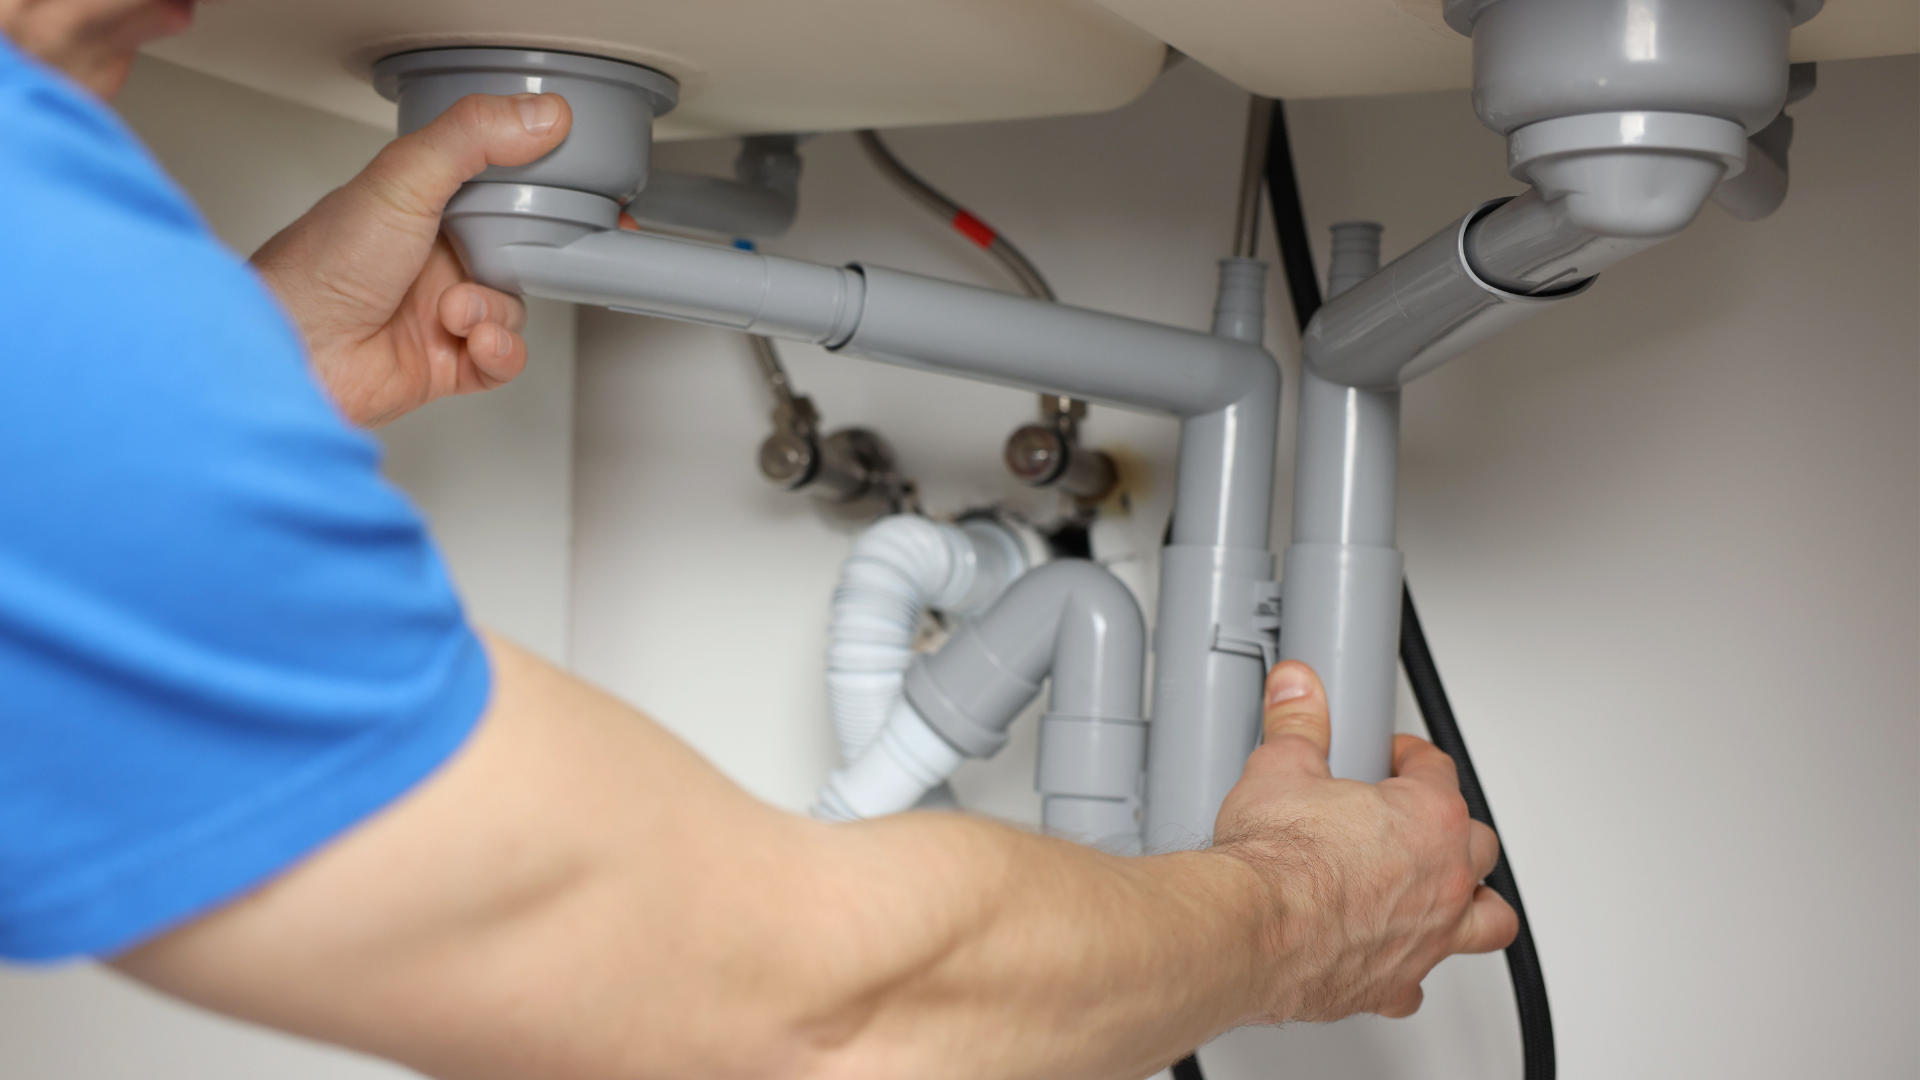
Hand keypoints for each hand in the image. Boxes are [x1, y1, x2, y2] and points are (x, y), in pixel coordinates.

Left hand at [251, 93, 572, 425]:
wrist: (296, 352)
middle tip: (527, 256)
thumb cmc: (322, 265)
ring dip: (494, 311)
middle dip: (529, 259)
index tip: (572, 182)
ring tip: (455, 311)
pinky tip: (471, 340)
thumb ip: (473, 138)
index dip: (536, 184)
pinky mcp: (447, 363)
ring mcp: (439, 312)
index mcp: (420, 205)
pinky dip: (499, 352)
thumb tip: (542, 114)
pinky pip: (504, 360)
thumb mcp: (402, 179)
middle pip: (517, 251)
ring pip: (513, 308)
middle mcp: (431, 257)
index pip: (495, 184)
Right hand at [1215, 661, 1517, 1021]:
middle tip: (1417, 819)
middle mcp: (1443, 881)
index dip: (1414, 758)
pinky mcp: (1392, 983)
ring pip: (1486, 920)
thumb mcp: (1281, 769)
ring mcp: (1426, 937)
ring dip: (1475, 905)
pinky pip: (1421, 983)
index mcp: (1427, 818)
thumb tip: (1298, 690)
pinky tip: (1395, 960)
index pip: (1438, 771)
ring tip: (1454, 894)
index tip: (1395, 757)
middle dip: (1453, 828)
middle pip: (1478, 843)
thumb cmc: (1276, 862)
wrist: (1251, 929)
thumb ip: (1297, 725)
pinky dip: (1412, 970)